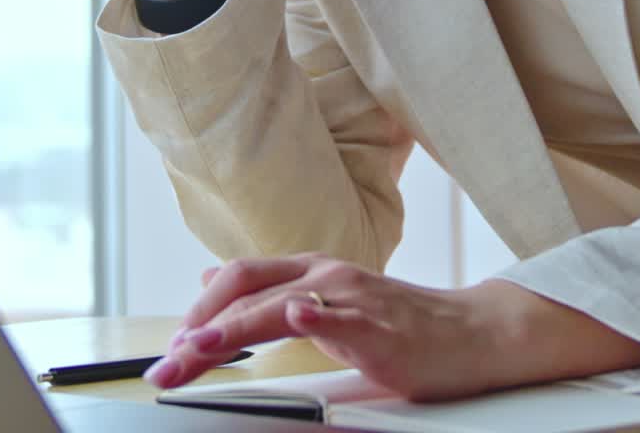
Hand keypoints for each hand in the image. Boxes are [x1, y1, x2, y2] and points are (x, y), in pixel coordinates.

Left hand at [144, 254, 639, 399]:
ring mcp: (352, 296)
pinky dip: (315, 313)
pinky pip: (342, 315)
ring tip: (201, 347)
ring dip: (234, 327)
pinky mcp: (380, 324)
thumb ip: (273, 295)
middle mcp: (325, 275)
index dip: (198, 311)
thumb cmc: (401, 325)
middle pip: (246, 289)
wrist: (473, 333)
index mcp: (310, 272)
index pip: (239, 281)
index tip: (167, 349)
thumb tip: (212, 285)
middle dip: (199, 328)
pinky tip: (294, 314)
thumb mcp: (328, 304)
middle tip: (166, 366)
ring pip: (281, 302)